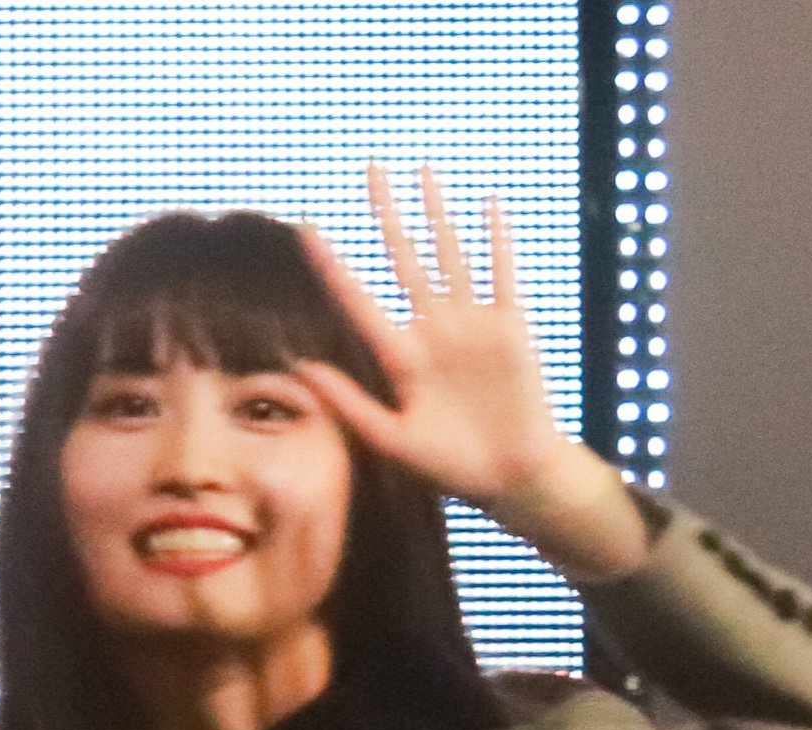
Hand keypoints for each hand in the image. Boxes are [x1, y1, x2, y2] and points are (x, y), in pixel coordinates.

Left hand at [295, 165, 648, 580]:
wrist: (512, 479)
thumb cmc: (452, 467)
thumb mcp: (393, 441)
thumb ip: (349, 404)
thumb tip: (300, 369)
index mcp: (400, 358)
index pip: (357, 300)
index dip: (333, 264)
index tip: (307, 225)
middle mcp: (432, 332)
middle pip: (404, 260)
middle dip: (387, 214)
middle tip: (370, 167)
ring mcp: (471, 326)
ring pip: (450, 256)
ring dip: (438, 214)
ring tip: (423, 171)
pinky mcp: (510, 328)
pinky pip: (502, 274)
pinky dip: (497, 240)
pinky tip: (488, 203)